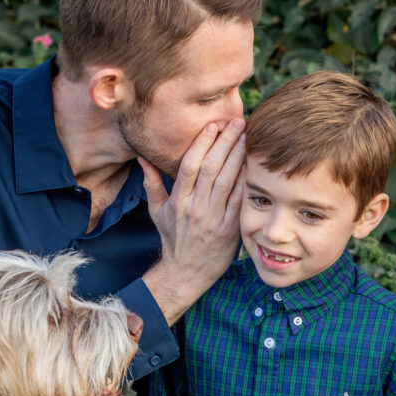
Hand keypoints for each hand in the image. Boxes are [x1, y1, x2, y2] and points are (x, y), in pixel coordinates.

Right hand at [140, 118, 246, 324]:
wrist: (185, 273)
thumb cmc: (173, 239)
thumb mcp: (157, 212)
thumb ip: (152, 183)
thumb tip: (143, 158)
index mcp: (178, 201)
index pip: (190, 165)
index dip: (202, 142)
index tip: (214, 125)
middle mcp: (195, 208)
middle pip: (211, 168)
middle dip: (225, 142)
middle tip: (237, 122)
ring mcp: (213, 220)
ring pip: (227, 181)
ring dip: (238, 156)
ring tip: (247, 136)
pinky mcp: (229, 230)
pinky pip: (239, 201)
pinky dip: (246, 182)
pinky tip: (253, 165)